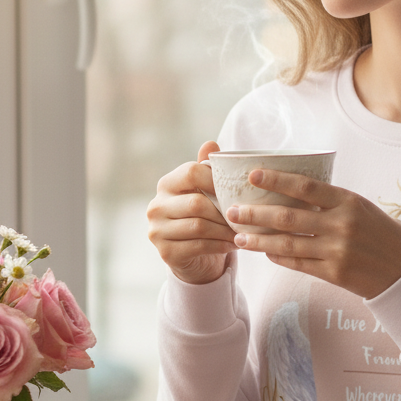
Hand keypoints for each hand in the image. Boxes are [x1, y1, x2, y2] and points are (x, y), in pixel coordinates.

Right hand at [147, 141, 236, 284]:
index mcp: (166, 184)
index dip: (215, 180)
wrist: (192, 256)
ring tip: (243, 231)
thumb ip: (207, 169)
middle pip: (197, 203)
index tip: (236, 190)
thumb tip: (211, 143)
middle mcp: (156, 206)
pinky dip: (220, 245)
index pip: (191, 172)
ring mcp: (157, 230)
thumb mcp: (205, 192)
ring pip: (199, 226)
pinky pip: (199, 246)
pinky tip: (234, 244)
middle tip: (244, 216)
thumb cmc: (202, 217)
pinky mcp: (166, 252)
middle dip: (224, 211)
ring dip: (225, 230)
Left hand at [225, 169, 400, 298]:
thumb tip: (291, 192)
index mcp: (348, 201)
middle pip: (288, 216)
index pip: (305, 186)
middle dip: (255, 214)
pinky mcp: (334, 273)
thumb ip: (330, 202)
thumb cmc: (383, 234)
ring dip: (259, 240)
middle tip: (232, 211)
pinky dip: (278, 257)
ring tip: (238, 237)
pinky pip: (298, 263)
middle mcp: (341, 224)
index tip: (252, 175)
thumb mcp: (361, 208)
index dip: (276, 179)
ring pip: (287, 243)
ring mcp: (337, 250)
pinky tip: (264, 253)